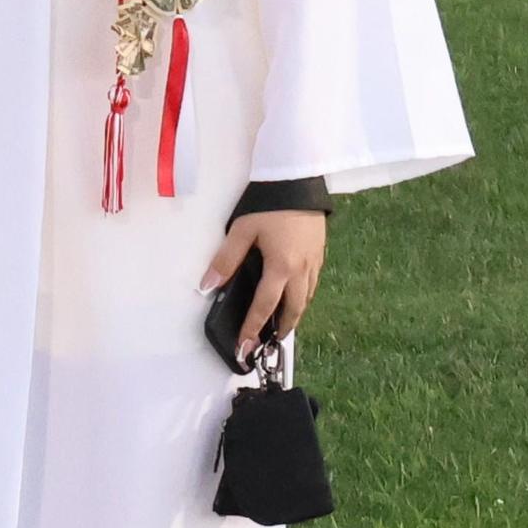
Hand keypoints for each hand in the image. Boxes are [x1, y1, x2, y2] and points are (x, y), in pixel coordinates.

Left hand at [198, 210, 327, 362]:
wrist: (298, 180)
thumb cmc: (270, 204)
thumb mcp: (242, 230)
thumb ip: (225, 260)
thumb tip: (208, 286)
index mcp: (281, 267)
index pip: (264, 307)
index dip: (253, 328)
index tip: (245, 347)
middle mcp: (302, 270)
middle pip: (293, 310)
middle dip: (280, 328)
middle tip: (269, 341)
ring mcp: (314, 262)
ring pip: (306, 299)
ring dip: (294, 314)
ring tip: (281, 323)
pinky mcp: (320, 252)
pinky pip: (312, 284)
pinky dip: (303, 296)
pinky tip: (295, 293)